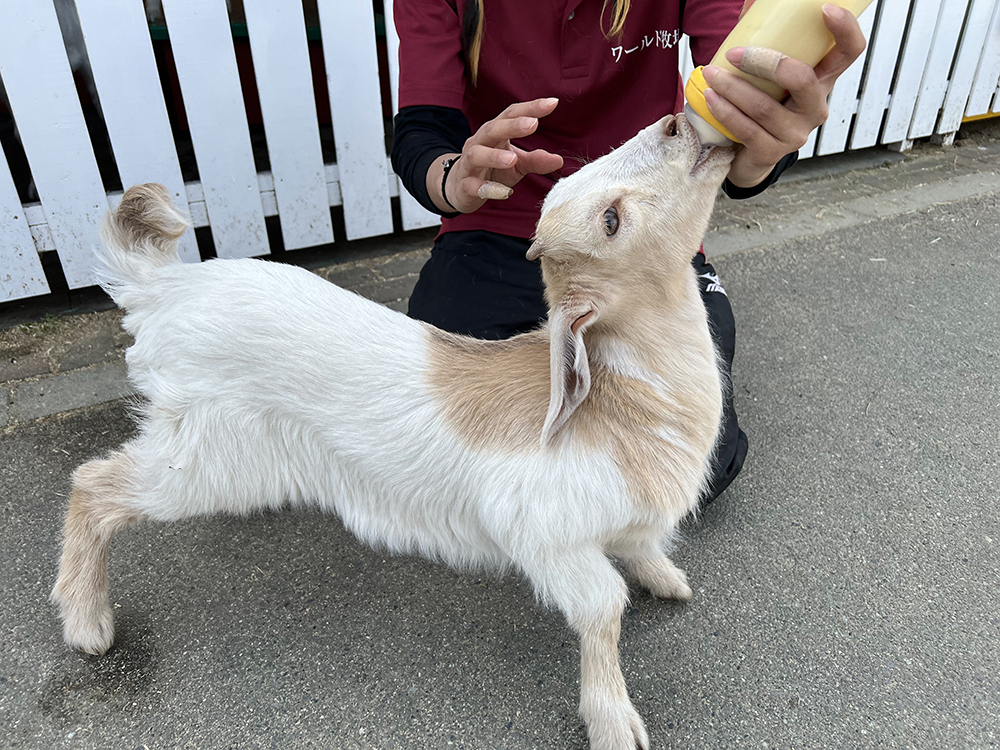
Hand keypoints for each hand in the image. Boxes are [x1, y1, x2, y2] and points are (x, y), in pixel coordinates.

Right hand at [428, 98, 564, 213]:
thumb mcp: (517, 165)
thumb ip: (535, 160)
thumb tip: (559, 160)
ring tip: (512, 159)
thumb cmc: (492, 171)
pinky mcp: (464, 186)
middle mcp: (479, 143)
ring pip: (477, 155)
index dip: (530, 108)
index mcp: (495, 133)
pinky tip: (504, 192)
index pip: (511, 114)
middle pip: (492, 129)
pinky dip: (488, 188)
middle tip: (533, 124)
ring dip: (494, 156)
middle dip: (512, 126)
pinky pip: (473, 186)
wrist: (458, 188)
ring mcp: (469, 164)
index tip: (552, 103)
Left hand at [700, 3, 866, 187]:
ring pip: (764, 107)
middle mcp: (815, 108)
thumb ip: (763, 38)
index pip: (850, 52)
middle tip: (734, 53)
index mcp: (822, 81)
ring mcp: (796, 133)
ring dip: (733, 87)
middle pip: (803, 80)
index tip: (825, 8)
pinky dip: (725, 110)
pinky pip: (747, 129)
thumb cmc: (762, 104)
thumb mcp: (768, 73)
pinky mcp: (772, 152)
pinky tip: (711, 97)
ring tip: (711, 74)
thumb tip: (750, 2)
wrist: (749, 155)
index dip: (844, 29)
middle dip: (764, 62)